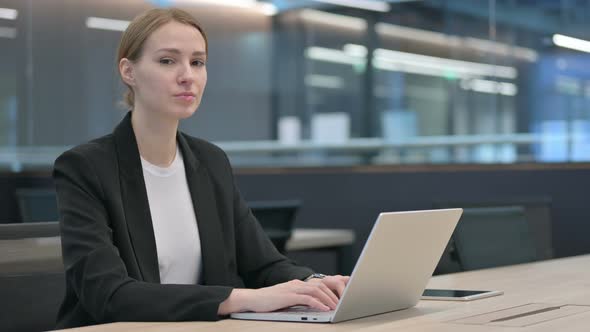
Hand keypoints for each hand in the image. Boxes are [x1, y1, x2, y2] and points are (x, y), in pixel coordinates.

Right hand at [218, 277, 347, 314]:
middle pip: (320, 285)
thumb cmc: (268, 302)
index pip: (318, 283)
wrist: (252, 300)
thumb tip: (314, 306)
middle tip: (344, 302)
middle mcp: (296, 284)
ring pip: (316, 291)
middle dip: (334, 293)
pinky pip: (307, 299)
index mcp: (297, 284)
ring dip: (328, 299)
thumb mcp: (287, 299)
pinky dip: (318, 303)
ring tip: (336, 307)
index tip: (342, 292)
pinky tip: (324, 309)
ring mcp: (292, 289)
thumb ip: (299, 300)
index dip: (331, 287)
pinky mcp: (288, 296)